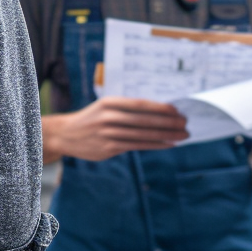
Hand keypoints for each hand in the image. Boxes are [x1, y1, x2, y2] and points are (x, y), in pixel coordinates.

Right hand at [42, 97, 188, 161]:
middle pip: (145, 120)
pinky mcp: (109, 148)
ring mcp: (109, 134)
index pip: (140, 104)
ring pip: (144, 135)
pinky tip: (168, 144)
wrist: (66, 134)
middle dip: (169, 122)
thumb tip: (160, 111)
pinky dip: (155, 145)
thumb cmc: (92, 118)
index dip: (160, 108)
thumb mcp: (105, 106)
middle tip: (186, 124)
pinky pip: (138, 146)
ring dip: (166, 136)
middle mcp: (109, 117)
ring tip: (183, 136)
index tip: (177, 110)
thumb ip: (127, 108)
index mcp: (110, 102)